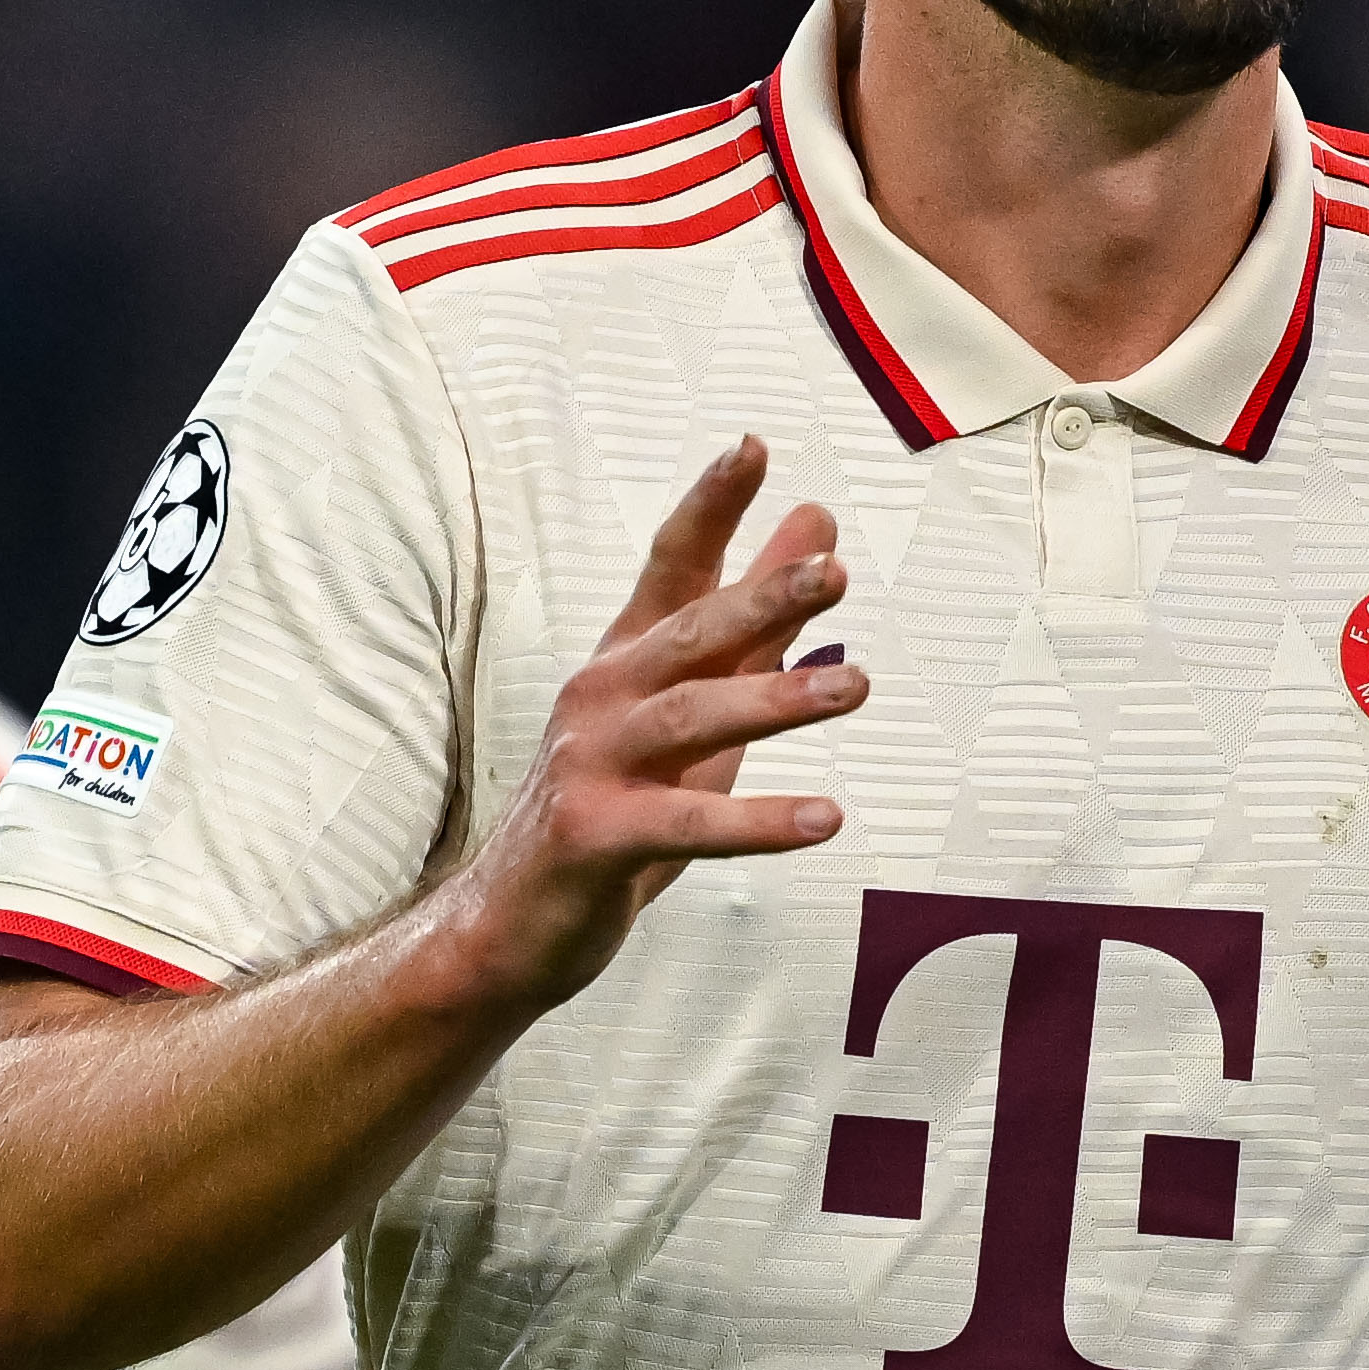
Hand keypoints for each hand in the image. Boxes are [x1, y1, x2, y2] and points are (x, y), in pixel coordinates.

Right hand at [446, 441, 861, 1009]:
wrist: (511, 922)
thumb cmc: (615, 808)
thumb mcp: (694, 712)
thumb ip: (757, 626)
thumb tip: (817, 528)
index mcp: (625, 662)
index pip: (670, 566)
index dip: (709, 507)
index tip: (752, 447)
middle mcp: (601, 699)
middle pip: (687, 635)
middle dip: (760, 597)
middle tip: (832, 571)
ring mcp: (591, 766)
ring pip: (689, 720)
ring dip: (775, 702)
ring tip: (857, 690)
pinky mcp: (594, 837)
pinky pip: (685, 826)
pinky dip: (757, 823)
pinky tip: (823, 818)